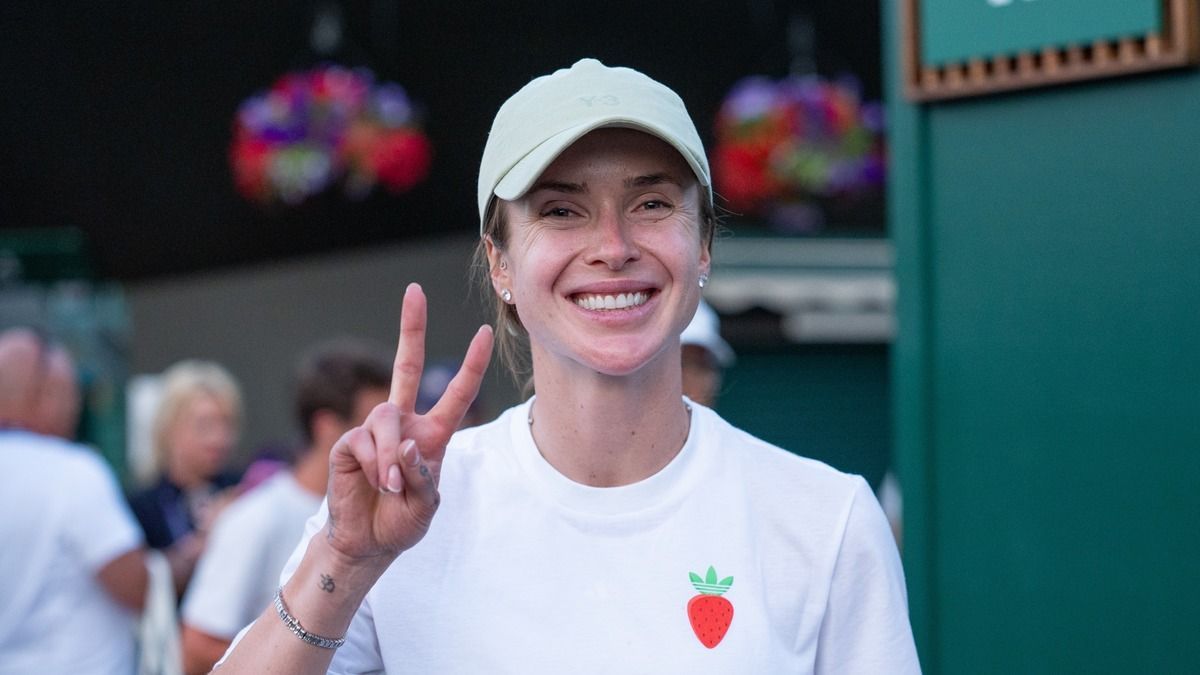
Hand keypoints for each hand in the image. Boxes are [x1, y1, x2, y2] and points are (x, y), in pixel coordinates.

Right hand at [323, 283, 492, 563]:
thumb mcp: (426, 505)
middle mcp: (404, 424)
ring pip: (386, 419)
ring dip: (391, 456)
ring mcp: (375, 430)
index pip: (456, 394)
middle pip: (406, 365)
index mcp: (432, 435)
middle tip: (415, 290)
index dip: (470, 365)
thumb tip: (405, 444)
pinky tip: (374, 483)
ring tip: (389, 485)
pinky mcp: (349, 442)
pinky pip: (364, 440)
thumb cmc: (400, 522)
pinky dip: (374, 464)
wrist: (366, 543)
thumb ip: (422, 475)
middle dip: (411, 327)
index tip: (485, 333)